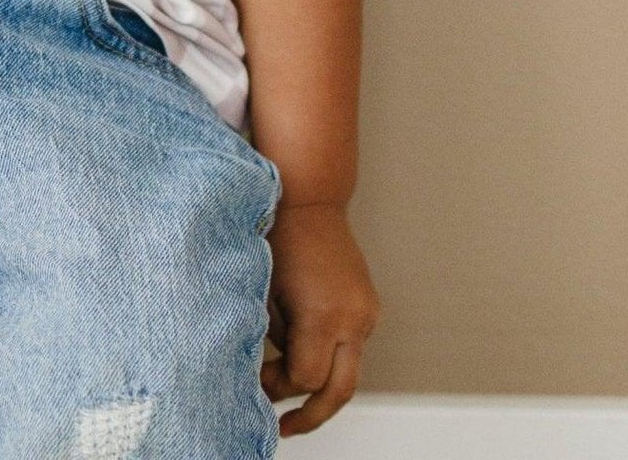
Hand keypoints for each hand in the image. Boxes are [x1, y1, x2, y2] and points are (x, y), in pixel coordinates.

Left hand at [259, 200, 380, 434]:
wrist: (310, 198)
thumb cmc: (279, 234)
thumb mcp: (263, 288)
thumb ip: (270, 337)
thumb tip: (269, 376)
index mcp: (324, 315)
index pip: (306, 379)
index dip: (279, 388)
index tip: (258, 381)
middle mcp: (353, 319)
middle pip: (339, 392)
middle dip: (312, 416)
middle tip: (285, 428)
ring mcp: (367, 313)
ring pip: (348, 372)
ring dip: (319, 384)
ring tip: (286, 384)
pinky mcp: (369, 306)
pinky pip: (351, 346)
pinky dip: (329, 358)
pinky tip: (303, 350)